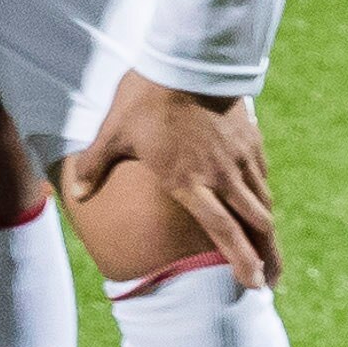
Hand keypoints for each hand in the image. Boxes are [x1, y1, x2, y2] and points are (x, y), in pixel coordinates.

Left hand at [74, 71, 280, 289]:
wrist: (188, 61)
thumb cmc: (146, 98)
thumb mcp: (113, 132)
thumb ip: (96, 165)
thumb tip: (75, 193)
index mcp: (189, 181)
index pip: (223, 232)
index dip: (241, 261)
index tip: (254, 285)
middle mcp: (222, 177)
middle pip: (256, 226)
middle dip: (267, 259)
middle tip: (271, 284)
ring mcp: (241, 159)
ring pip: (264, 204)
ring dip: (269, 234)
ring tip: (272, 255)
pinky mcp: (251, 141)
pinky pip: (263, 178)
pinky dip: (264, 200)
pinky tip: (262, 209)